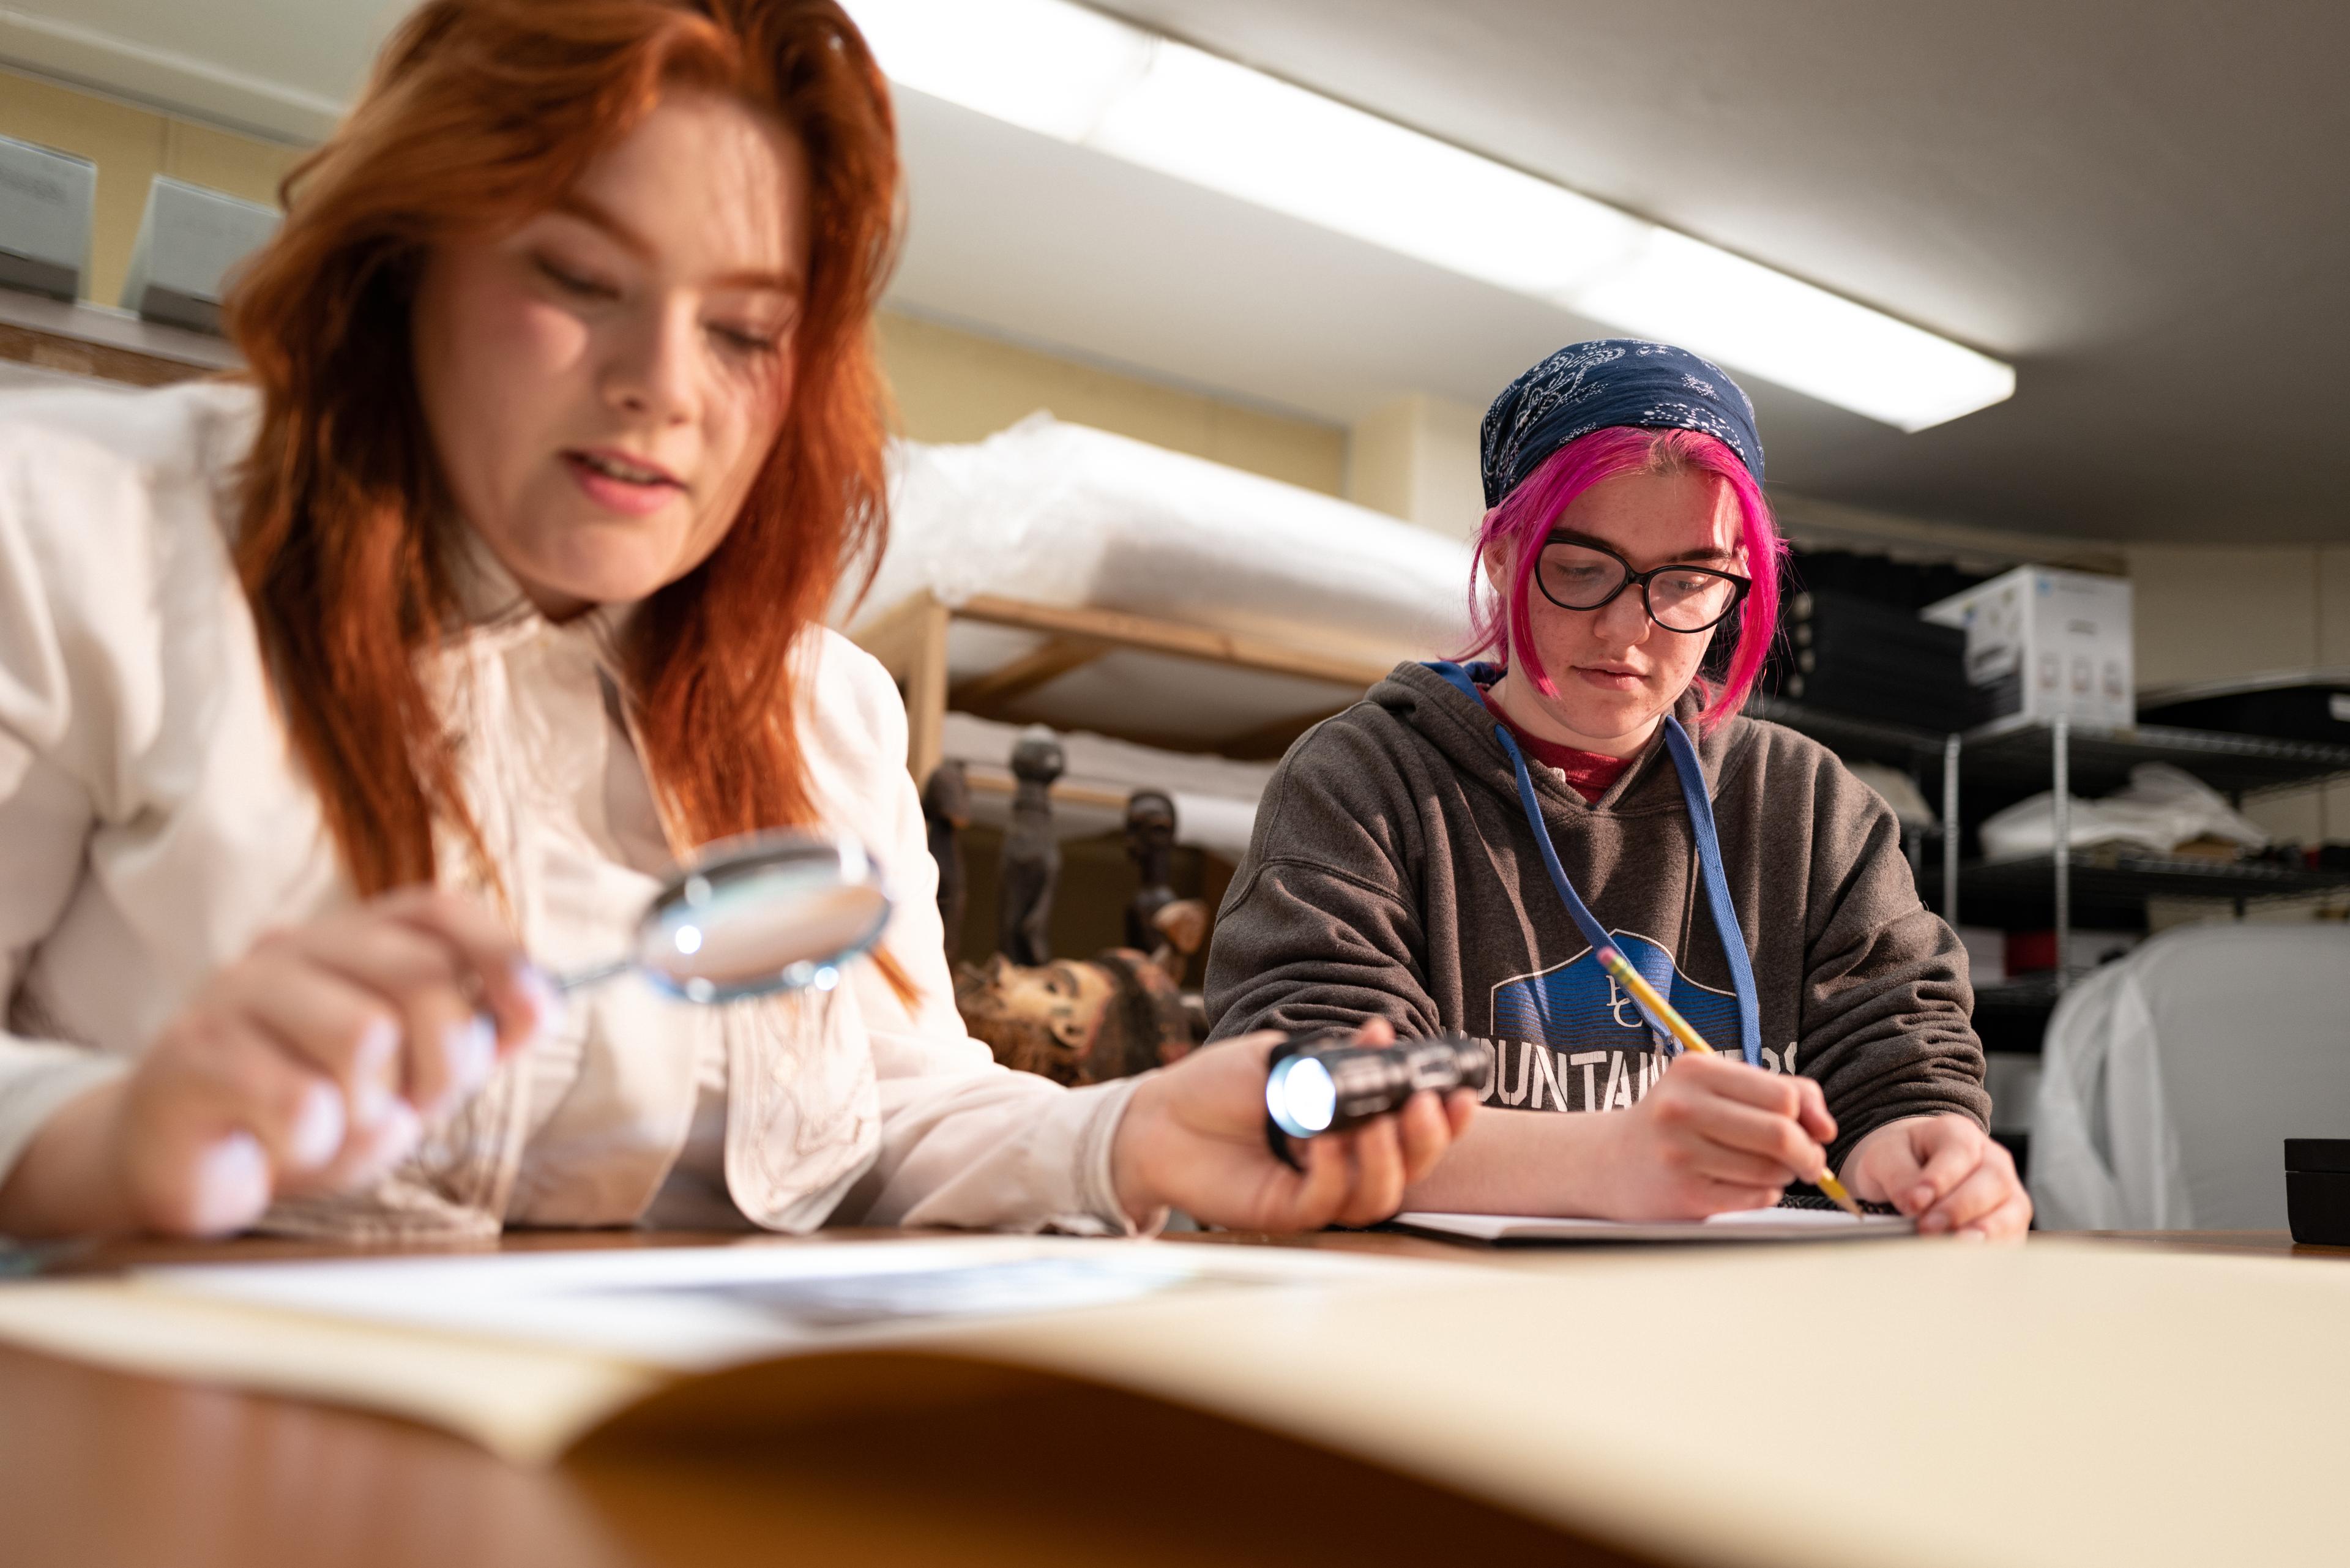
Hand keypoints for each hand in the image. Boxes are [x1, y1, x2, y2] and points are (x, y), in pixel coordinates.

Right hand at [0, 889, 553, 1237]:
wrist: (187, 1166)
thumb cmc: (304, 1112)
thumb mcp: (406, 1075)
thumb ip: (471, 1037)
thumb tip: (543, 1003)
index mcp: (346, 941)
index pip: (437, 911)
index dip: (500, 954)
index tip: (536, 1012)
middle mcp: (290, 949)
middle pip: (420, 979)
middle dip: (444, 1063)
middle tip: (411, 1106)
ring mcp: (235, 994)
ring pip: (365, 1038)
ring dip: (372, 1109)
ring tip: (336, 1124)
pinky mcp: (193, 1054)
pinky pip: (302, 1103)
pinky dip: (313, 1143)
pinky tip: (283, 1143)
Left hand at [1110, 1019, 1476, 1231]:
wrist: (1156, 1116)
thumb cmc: (1218, 1086)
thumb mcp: (1281, 1057)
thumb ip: (1330, 1056)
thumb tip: (1378, 1035)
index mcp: (1349, 1124)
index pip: (1411, 1132)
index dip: (1444, 1121)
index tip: (1460, 1095)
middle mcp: (1340, 1161)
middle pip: (1406, 1170)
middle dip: (1426, 1141)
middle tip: (1425, 1107)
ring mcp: (1314, 1190)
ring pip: (1375, 1195)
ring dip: (1385, 1160)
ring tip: (1375, 1123)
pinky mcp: (1283, 1210)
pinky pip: (1325, 1204)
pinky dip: (1334, 1172)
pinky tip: (1325, 1143)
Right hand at [1591, 1052, 1836, 1219]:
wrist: (1609, 1162)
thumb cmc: (1676, 1121)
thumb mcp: (1717, 1087)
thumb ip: (1780, 1092)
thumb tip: (1826, 1127)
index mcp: (1695, 1071)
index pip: (1783, 1096)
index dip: (1809, 1118)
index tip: (1812, 1132)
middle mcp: (1682, 1107)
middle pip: (1781, 1134)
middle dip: (1808, 1153)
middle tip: (1808, 1162)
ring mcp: (1680, 1152)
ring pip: (1771, 1170)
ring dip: (1783, 1175)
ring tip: (1763, 1170)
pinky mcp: (1684, 1194)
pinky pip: (1755, 1197)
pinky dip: (1764, 1194)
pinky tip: (1742, 1185)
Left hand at [1843, 1115, 2029, 1238]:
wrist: (1911, 1172)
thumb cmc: (1902, 1162)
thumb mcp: (1886, 1156)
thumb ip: (1897, 1173)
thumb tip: (1913, 1204)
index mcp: (1958, 1134)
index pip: (1960, 1150)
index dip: (1940, 1177)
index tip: (1914, 1202)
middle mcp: (1992, 1160)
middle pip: (1993, 1180)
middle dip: (1959, 1208)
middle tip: (1927, 1229)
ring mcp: (2006, 1192)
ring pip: (2011, 1211)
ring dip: (1983, 1232)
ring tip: (1954, 1247)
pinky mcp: (2011, 1224)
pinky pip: (2013, 1238)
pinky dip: (1993, 1251)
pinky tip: (1968, 1260)